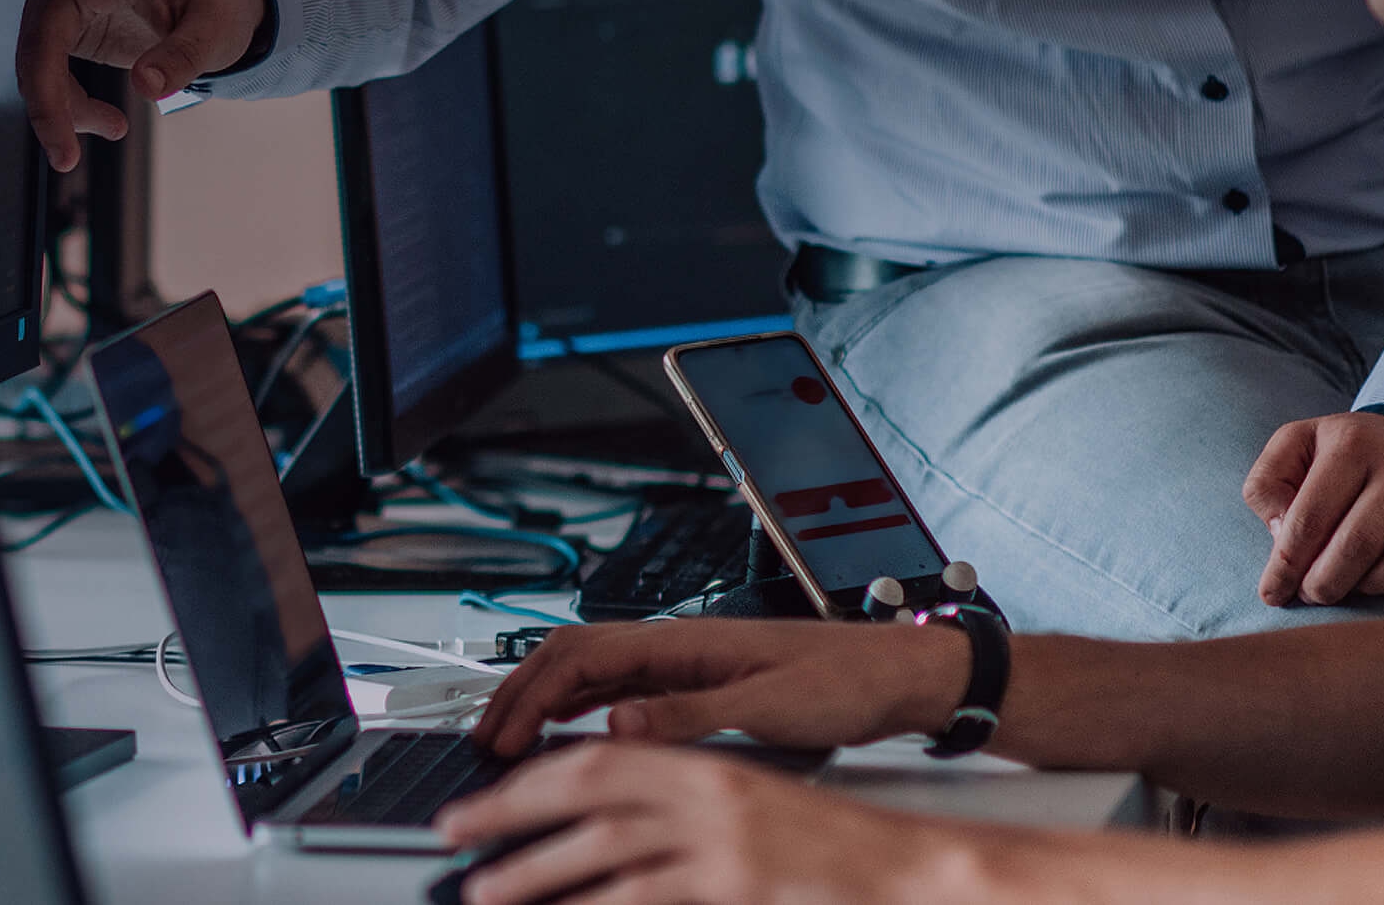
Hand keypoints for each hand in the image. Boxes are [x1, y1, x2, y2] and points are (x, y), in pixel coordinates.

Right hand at [0, 0, 266, 172]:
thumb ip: (186, 55)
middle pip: (38, 37)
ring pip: (39, 66)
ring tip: (112, 132)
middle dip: (45, 98)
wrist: (216, 11)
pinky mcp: (68, 36)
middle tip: (64, 153)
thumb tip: (146, 89)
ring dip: (61, 111)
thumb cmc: (216, 2)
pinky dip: (72, 110)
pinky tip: (109, 125)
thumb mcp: (219, 28)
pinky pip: (51, 79)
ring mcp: (68, 9)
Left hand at [437, 740, 938, 904]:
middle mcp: (706, 793)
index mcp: (703, 765)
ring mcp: (722, 842)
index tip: (485, 797)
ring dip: (535, 869)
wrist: (906, 868)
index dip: (533, 774)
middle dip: (510, 812)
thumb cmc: (826, 847)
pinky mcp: (737, 884)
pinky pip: (643, 895)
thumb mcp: (742, 810)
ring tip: (486, 889)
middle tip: (456, 837)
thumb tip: (596, 829)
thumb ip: (674, 809)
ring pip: (602, 846)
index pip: (598, 755)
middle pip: (586, 788)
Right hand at [469, 618, 963, 759]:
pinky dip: (582, 707)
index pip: (581, 655)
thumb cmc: (845, 682)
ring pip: (593, 670)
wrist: (896, 674)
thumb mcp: (769, 707)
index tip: (502, 737)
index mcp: (685, 642)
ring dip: (546, 699)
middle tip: (488, 741)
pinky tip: (576, 732)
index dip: (531, 694)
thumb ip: (691, 714)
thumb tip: (619, 722)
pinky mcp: (700, 682)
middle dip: (522, 693)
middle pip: (574, 655)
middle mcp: (678, 645)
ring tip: (514, 739)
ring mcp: (686, 662)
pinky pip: (622, 688)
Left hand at [1242, 411, 1383, 604]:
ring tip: (1350, 583)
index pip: (1309, 518)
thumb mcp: (1298, 448)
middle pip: (1356, 546)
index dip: (1285, 565)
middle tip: (1312, 595)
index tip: (1272, 594)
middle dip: (1324, 583)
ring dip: (1368, 587)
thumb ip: (1269, 484)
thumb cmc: (1350, 458)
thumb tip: (1281, 536)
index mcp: (1352, 442)